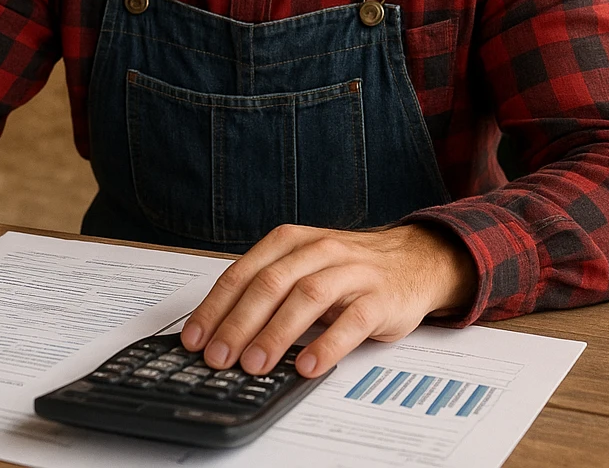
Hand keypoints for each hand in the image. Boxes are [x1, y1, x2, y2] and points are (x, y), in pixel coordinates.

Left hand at [181, 223, 476, 378]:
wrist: (412, 260)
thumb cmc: (346, 268)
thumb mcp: (301, 265)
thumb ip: (267, 289)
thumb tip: (220, 329)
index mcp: (289, 242)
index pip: (243, 273)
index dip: (216, 307)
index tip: (196, 338)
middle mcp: (317, 251)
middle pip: (270, 284)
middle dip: (239, 323)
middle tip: (219, 357)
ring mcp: (349, 273)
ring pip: (306, 298)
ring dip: (276, 333)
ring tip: (255, 364)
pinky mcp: (379, 298)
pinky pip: (351, 321)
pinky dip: (328, 344)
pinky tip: (308, 366)